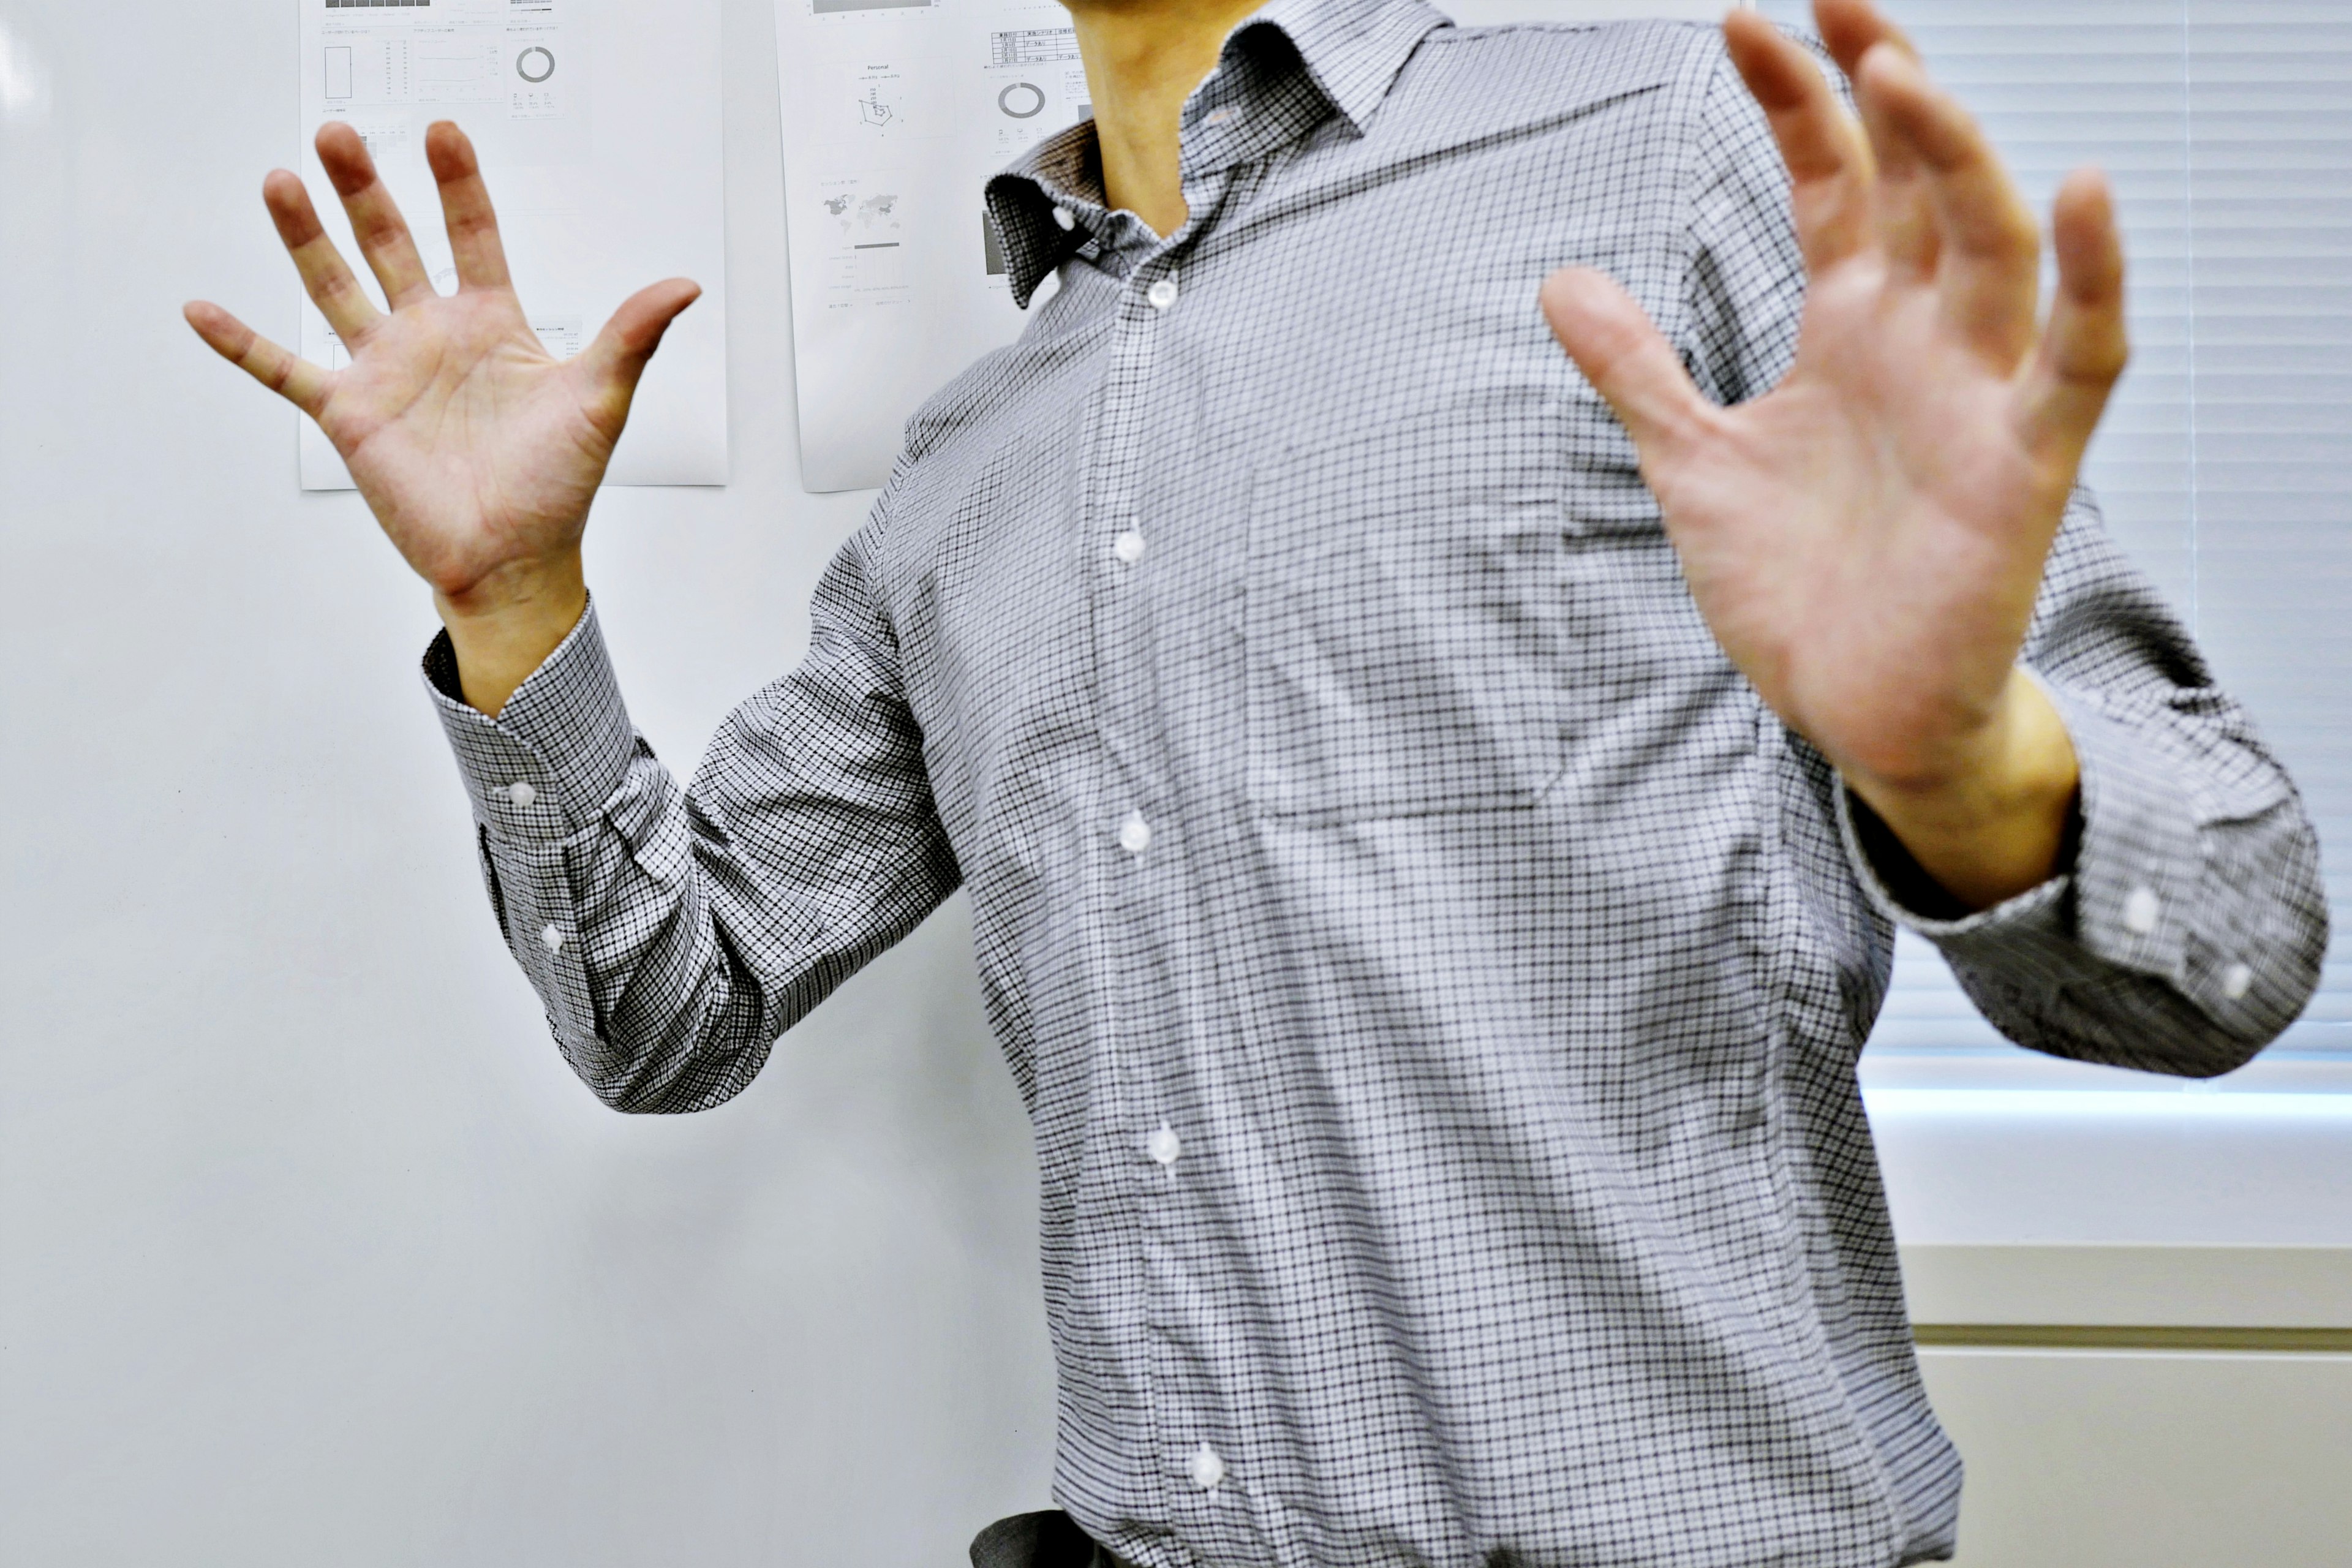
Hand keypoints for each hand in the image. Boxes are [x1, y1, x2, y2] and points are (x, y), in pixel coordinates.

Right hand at [185, 121, 700, 713]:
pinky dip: (241, 342)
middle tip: (341, 134)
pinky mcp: (349, 413)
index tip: (442, 132)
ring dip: (306, 236)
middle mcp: (432, 336)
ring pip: (335, 286)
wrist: (514, 561)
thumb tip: (681, 285)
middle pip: (390, 244)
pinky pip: (283, 369)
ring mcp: (386, 371)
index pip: (471, 235)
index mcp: (490, 324)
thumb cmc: (557, 488)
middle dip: (365, 190)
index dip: (457, 186)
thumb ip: (631, 337)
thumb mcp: (601, 401)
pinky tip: (203, 308)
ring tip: (283, 181)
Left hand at [1539, 0, 2119, 909]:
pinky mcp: (2022, 468)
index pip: (1833, 181)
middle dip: (1883, 86)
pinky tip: (2084, 193)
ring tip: (1895, 68)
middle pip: (1919, 182)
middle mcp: (1922, 342)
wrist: (1849, 711)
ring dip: (1954, 155)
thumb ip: (1638, 370)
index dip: (1797, 101)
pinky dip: (2090, 281)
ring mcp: (1977, 397)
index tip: (1745, 21)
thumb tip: (1560, 278)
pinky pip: (2080, 358)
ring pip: (1991, 246)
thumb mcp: (1691, 464)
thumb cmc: (1795, 590)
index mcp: (1849, 329)